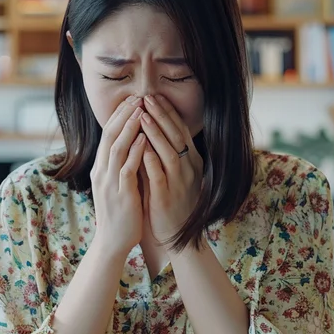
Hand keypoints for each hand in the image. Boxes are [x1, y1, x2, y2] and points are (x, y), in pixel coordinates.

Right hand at [90, 96, 146, 256]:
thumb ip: (121, 166)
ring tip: (142, 111)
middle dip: (124, 115)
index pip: (107, 135)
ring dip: (130, 127)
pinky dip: (136, 151)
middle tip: (137, 97)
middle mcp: (101, 172)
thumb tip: (134, 144)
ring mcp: (109, 182)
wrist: (113, 242)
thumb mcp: (116, 185)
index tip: (132, 100)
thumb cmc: (120, 214)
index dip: (119, 116)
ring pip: (117, 147)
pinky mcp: (120, 194)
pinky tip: (145, 138)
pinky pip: (127, 167)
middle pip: (110, 136)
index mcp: (100, 169)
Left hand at [139, 94, 202, 247]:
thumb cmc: (168, 203)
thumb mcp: (169, 174)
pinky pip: (160, 175)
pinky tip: (141, 147)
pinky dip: (151, 160)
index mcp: (191, 162)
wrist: (175, 237)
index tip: (154, 96)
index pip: (180, 131)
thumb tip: (147, 129)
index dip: (168, 113)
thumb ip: (161, 154)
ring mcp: (179, 184)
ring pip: (170, 152)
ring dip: (156, 133)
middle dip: (161, 115)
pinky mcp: (167, 197)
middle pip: (176, 136)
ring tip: (142, 115)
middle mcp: (189, 170)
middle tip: (147, 97)